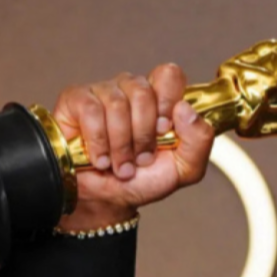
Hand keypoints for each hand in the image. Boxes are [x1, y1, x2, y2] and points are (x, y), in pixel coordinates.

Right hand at [51, 64, 215, 230]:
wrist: (109, 200)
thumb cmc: (144, 179)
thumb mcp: (185, 168)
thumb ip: (200, 140)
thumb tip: (185, 108)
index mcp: (161, 100)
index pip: (169, 75)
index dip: (167, 101)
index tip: (163, 131)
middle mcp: (132, 90)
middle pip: (142, 92)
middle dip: (143, 135)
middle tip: (141, 158)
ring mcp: (103, 92)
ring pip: (116, 104)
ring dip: (121, 145)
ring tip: (120, 164)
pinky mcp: (76, 100)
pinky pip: (90, 111)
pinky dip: (98, 142)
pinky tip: (100, 159)